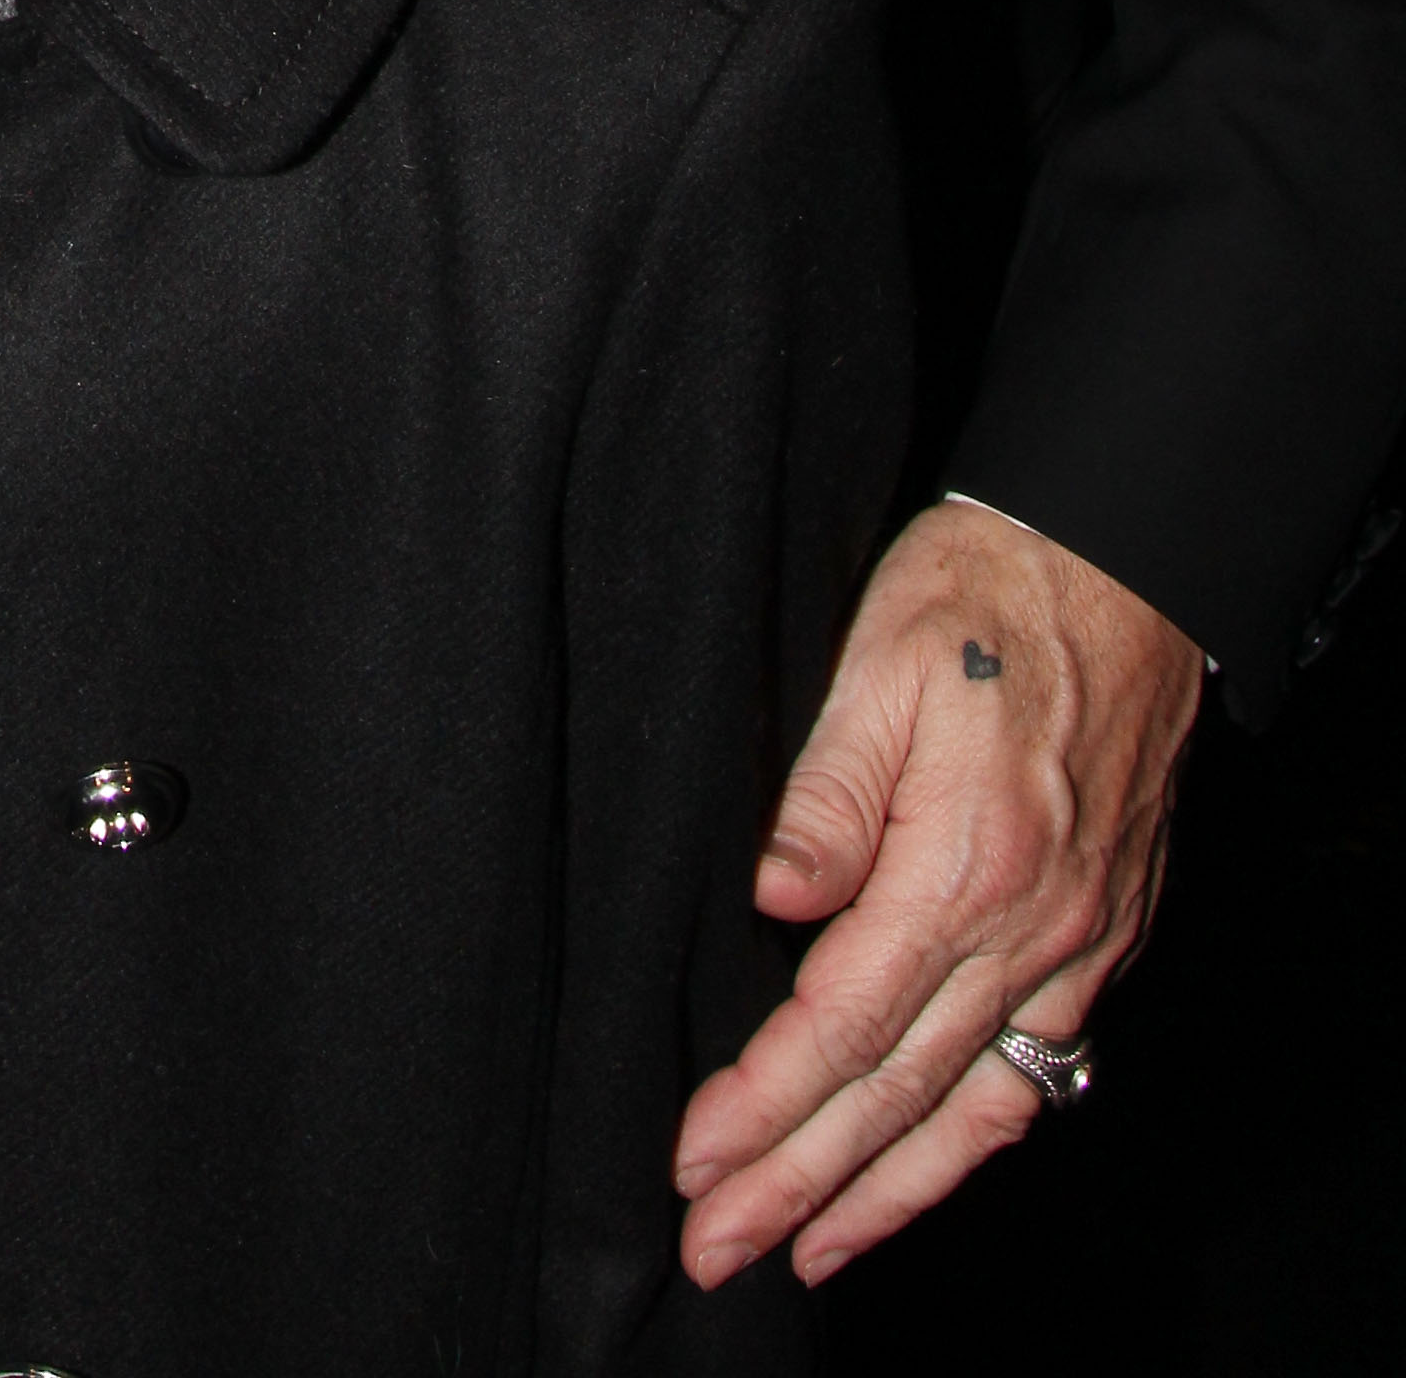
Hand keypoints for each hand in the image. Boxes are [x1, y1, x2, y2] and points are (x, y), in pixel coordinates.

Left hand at [676, 500, 1200, 1288]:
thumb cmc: (987, 598)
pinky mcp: (1101, 938)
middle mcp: (1032, 928)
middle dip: (803, 1183)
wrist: (1121, 567)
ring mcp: (1077, 945)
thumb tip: (776, 901)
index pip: (844, 1022)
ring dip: (888, 1192)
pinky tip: (928, 1168)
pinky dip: (975, 1138)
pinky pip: (1039, 1074)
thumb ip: (825, 795)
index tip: (698, 1158)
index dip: (766, 1103)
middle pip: (900, 1092)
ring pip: (977, 1109)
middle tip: (720, 1247)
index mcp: (965, 865)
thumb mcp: (876, 663)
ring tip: (812, 1251)